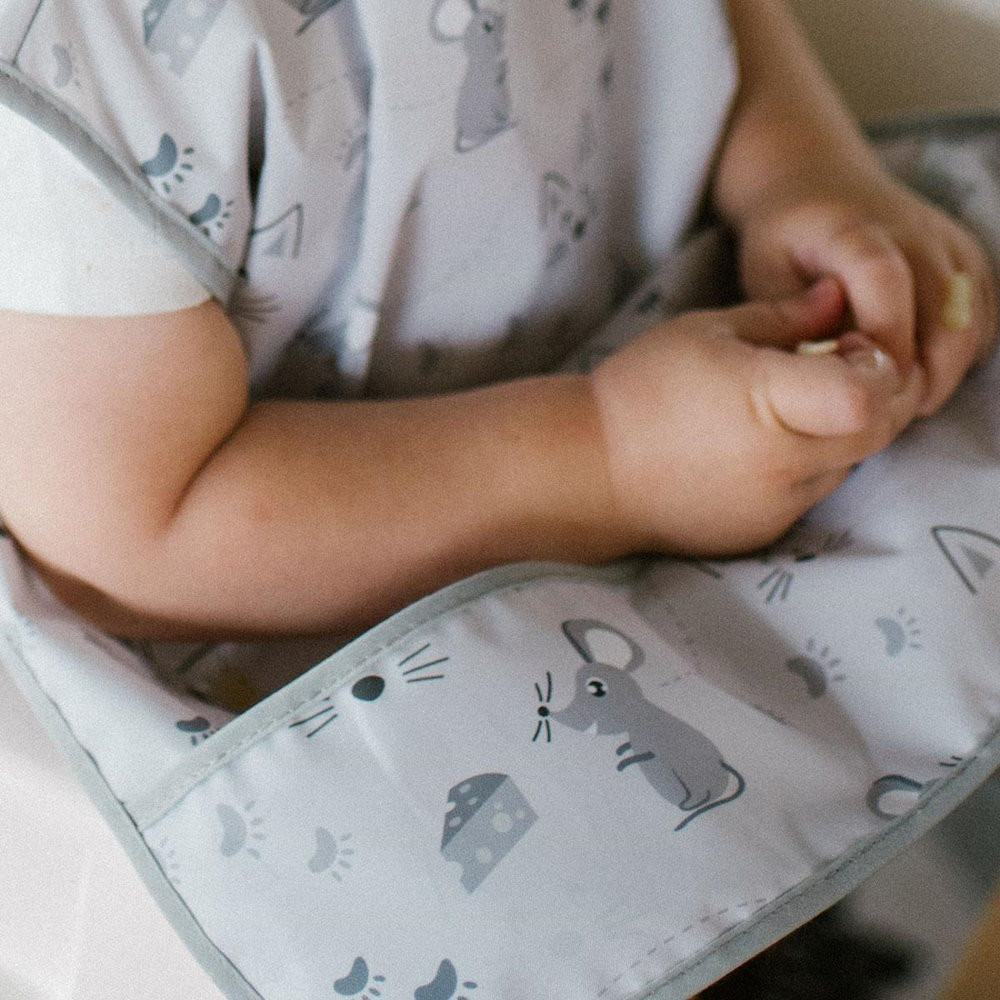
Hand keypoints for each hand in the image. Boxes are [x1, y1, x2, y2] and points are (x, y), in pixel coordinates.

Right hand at [589, 280, 925, 555]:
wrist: (587, 471)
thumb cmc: (639, 389)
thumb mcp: (707, 331)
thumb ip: (784, 315)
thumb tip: (837, 294)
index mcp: (769, 402)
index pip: (873, 391)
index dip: (879, 363)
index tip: (847, 345)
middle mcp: (783, 463)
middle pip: (879, 432)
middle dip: (878, 395)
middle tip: (836, 368)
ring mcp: (776, 505)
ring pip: (850, 464)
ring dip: (843, 432)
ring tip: (789, 408)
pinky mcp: (762, 532)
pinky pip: (811, 493)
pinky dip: (807, 465)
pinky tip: (759, 446)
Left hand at [734, 159, 997, 415]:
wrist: (817, 182)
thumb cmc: (782, 242)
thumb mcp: (763, 275)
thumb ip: (790, 321)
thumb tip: (819, 375)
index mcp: (853, 230)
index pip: (886, 282)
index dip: (884, 341)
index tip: (865, 385)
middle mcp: (915, 232)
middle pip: (948, 317)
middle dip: (920, 380)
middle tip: (881, 416)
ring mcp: (950, 244)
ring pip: (972, 327)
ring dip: (940, 375)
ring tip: (893, 401)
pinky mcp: (970, 261)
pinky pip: (983, 322)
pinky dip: (956, 359)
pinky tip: (914, 376)